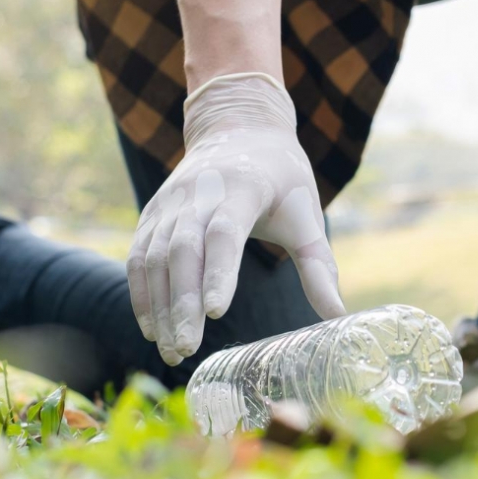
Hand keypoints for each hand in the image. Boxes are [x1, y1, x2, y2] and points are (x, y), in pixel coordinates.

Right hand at [128, 72, 345, 364]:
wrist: (238, 128)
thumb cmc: (281, 178)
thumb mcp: (306, 213)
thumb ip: (318, 264)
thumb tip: (338, 315)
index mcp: (243, 187)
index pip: (225, 232)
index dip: (218, 271)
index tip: (216, 312)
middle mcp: (199, 192)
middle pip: (184, 250)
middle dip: (182, 301)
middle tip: (188, 348)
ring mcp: (170, 202)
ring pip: (155, 257)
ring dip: (160, 306)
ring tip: (172, 350)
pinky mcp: (152, 213)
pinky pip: (139, 257)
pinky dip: (141, 294)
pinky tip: (153, 329)